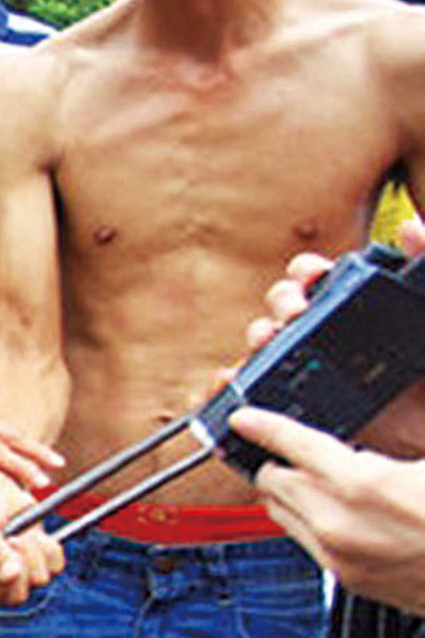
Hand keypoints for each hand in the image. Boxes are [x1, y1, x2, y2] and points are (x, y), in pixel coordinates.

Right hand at [0, 463, 63, 619]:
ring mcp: (16, 578)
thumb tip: (10, 576)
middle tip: (12, 535)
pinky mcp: (39, 566)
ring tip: (19, 528)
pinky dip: (48, 546)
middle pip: (15, 595)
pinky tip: (33, 531)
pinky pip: (55, 566)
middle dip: (19, 562)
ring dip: (34, 549)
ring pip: (39, 580)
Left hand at [233, 407, 424, 611]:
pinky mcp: (348, 581)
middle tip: (287, 446)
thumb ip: (407, 437)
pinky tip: (336, 509)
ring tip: (310, 475)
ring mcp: (340, 558)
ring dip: (286, 491)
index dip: (264, 425)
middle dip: (276, 459)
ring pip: (280, 514)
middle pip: (273, 481)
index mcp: (365, 487)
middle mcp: (340, 526)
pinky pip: (304, 541)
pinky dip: (306, 519)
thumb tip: (394, 417)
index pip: (294, 445)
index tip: (245, 418)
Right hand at [242, 215, 424, 455]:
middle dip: (280, 304)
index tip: (314, 278)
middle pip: (282, 306)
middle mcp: (329, 336)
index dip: (304, 272)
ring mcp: (312, 372)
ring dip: (258, 339)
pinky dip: (231, 388)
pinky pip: (254, 395)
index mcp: (357, 308)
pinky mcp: (301, 411)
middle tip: (295, 316)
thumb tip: (409, 226)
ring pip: (265, 346)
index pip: (315, 278)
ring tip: (267, 344)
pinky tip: (231, 383)